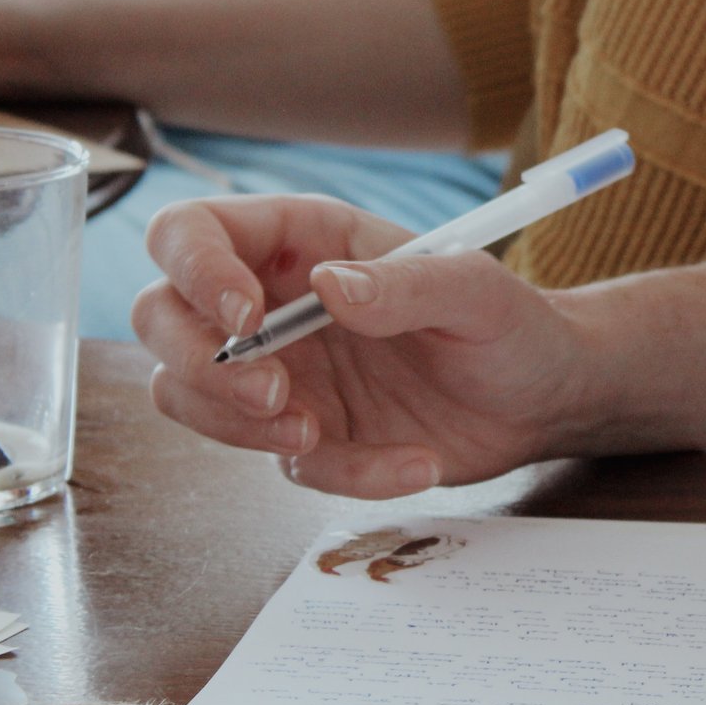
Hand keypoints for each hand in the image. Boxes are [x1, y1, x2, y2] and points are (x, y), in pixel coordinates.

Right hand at [134, 197, 597, 498]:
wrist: (543, 396)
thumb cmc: (509, 321)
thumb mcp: (475, 289)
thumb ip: (405, 283)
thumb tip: (330, 286)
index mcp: (301, 240)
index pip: (192, 232)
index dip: (195, 270)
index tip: (246, 316)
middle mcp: (271, 301)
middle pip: (162, 317)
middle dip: (198, 362)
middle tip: (274, 393)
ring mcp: (280, 372)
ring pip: (187, 396)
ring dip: (235, 427)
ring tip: (316, 434)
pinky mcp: (305, 435)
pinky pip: (284, 464)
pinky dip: (344, 472)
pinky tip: (415, 463)